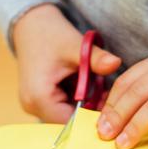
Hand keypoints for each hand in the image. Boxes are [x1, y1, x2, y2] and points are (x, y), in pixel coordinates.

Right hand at [10, 4, 120, 122]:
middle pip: (69, 122)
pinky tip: (88, 85)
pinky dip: (78, 100)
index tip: (113, 106)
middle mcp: (33, 106)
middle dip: (91, 110)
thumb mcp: (75, 46)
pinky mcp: (40, 101)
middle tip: (109, 94)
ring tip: (99, 87)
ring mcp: (35, 105)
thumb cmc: (50, 34)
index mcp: (39, 98)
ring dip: (85, 105)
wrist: (31, 25)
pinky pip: (63, 108)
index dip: (93, 118)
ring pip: (68, 116)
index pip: (71, 123)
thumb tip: (117, 63)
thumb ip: (96, 58)